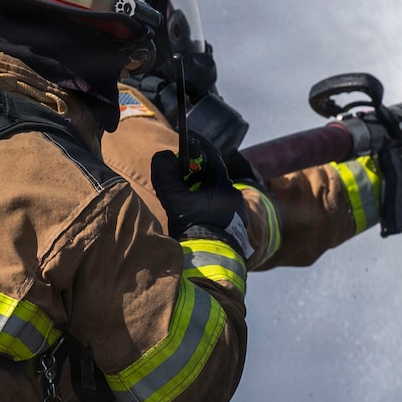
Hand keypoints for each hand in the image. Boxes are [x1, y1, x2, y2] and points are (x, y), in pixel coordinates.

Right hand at [150, 140, 251, 255]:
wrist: (208, 262)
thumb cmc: (193, 229)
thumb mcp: (173, 199)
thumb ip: (165, 173)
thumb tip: (165, 156)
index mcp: (225, 186)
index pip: (213, 156)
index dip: (197, 146)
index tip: (186, 139)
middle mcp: (235, 196)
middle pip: (213, 173)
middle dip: (194, 169)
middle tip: (178, 170)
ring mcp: (237, 211)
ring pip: (215, 191)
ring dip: (198, 188)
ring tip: (182, 194)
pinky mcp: (234, 225)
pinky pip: (218, 205)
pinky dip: (204, 202)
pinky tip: (192, 211)